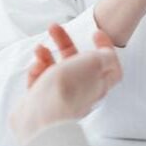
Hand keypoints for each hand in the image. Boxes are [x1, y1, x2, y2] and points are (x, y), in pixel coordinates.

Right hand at [9, 24, 121, 145]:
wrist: (41, 117)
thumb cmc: (67, 90)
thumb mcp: (93, 63)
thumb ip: (104, 56)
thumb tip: (107, 54)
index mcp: (98, 84)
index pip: (111, 66)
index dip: (106, 47)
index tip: (95, 32)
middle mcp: (82, 92)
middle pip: (78, 64)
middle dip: (65, 43)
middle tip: (54, 28)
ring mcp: (61, 98)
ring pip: (56, 71)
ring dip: (48, 55)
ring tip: (39, 48)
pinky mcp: (42, 103)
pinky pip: (41, 83)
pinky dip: (37, 71)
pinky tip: (34, 66)